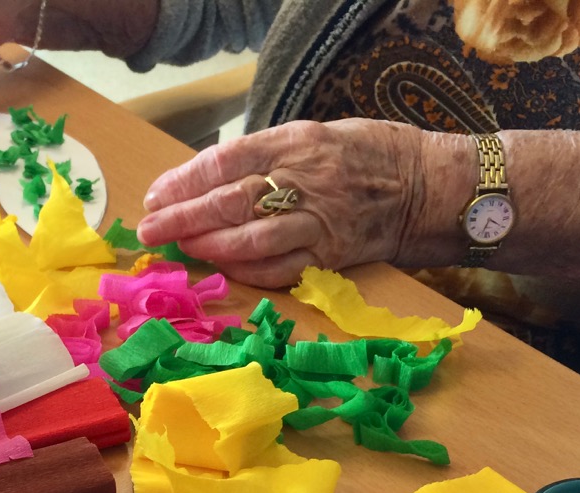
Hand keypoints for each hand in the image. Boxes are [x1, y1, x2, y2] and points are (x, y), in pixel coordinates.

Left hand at [136, 119, 465, 288]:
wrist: (428, 187)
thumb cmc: (366, 156)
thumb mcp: (314, 136)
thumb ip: (266, 156)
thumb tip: (207, 182)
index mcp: (296, 142)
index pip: (225, 161)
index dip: (184, 181)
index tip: (155, 196)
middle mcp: (304, 180)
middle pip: (229, 201)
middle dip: (182, 217)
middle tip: (150, 229)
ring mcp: (318, 222)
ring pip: (250, 240)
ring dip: (208, 247)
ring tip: (180, 248)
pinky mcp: (329, 256)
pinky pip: (277, 269)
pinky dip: (243, 270)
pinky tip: (220, 267)